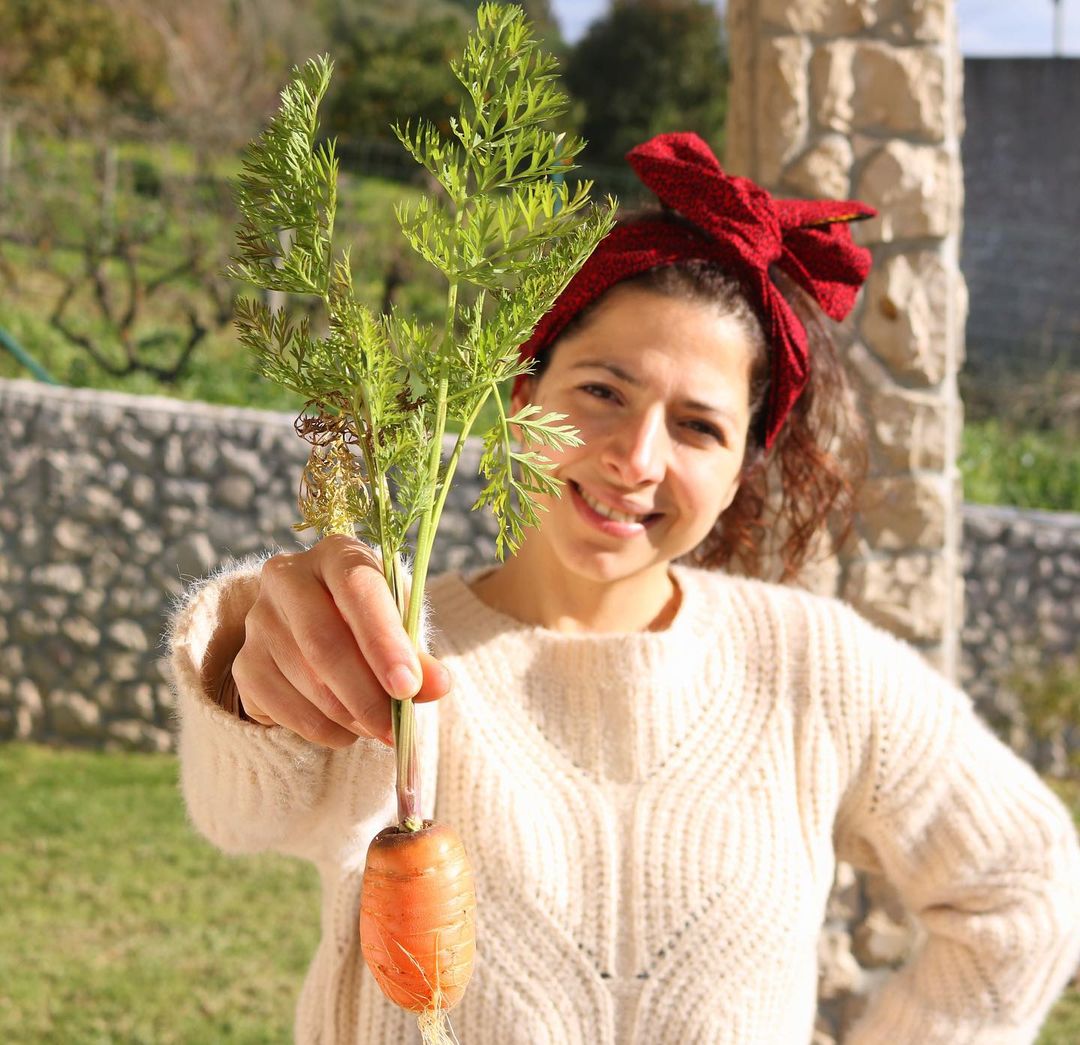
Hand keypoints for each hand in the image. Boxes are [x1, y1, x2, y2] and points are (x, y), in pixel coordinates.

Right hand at [231, 534, 449, 747]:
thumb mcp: (401, 627)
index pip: (358, 590)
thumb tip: (439, 685)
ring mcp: (258, 620)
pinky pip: (283, 708)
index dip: (384, 642)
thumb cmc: (373, 623)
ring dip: (349, 716)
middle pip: (323, 642)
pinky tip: (346, 730)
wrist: (322, 631)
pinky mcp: (244, 663)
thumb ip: (418, 655)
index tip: (408, 688)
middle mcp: (287, 577)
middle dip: (366, 694)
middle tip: (394, 729)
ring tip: (378, 728)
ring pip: (306, 681)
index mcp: (336, 553)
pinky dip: (323, 729)